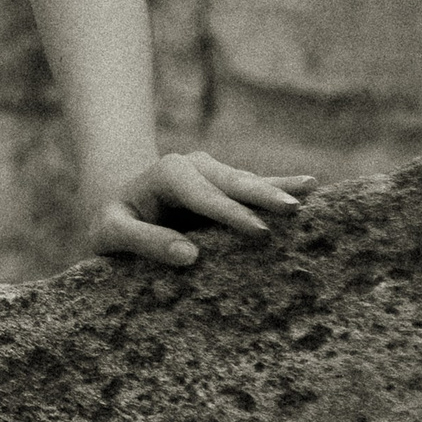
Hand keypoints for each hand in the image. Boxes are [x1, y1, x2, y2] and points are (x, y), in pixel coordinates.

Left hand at [88, 151, 317, 268]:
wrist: (118, 205)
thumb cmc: (112, 223)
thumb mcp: (110, 234)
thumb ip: (143, 241)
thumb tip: (189, 255)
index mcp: (166, 175)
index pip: (202, 196)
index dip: (229, 213)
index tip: (256, 231)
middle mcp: (194, 166)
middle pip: (233, 182)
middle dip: (262, 195)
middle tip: (293, 211)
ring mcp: (214, 172)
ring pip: (250, 181)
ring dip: (279, 189)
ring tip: (311, 192)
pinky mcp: (226, 185)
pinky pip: (257, 185)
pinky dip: (282, 186)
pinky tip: (311, 185)